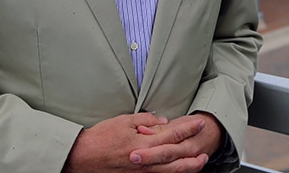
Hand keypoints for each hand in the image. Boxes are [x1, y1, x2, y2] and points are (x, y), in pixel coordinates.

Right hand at [61, 112, 209, 172]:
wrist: (82, 158)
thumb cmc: (100, 138)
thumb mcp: (124, 121)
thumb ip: (146, 121)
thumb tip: (162, 121)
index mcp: (144, 144)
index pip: (172, 135)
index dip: (188, 128)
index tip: (200, 123)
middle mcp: (146, 161)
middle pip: (176, 159)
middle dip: (193, 153)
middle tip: (206, 149)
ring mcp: (141, 172)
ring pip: (170, 172)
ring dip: (187, 167)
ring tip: (199, 163)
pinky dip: (171, 172)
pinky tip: (176, 169)